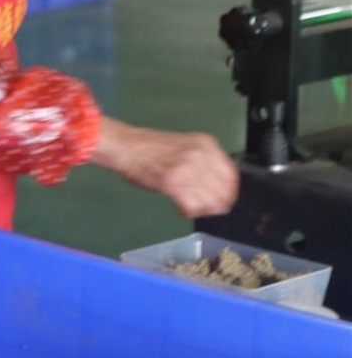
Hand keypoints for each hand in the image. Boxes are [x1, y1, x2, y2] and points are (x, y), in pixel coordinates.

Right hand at [93, 117, 238, 217]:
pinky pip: (193, 206)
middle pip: (224, 192)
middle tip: (204, 208)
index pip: (231, 176)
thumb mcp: (186, 145)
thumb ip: (204, 160)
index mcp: (207, 145)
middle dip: (216, 205)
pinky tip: (181, 209)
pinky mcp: (173, 184)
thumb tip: (217, 184)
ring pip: (211, 201)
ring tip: (190, 207)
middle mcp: (201, 156)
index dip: (228, 192)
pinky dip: (189, 212)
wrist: (126, 147)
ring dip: (202, 210)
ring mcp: (188, 170)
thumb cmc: (151, 147)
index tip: (221, 200)